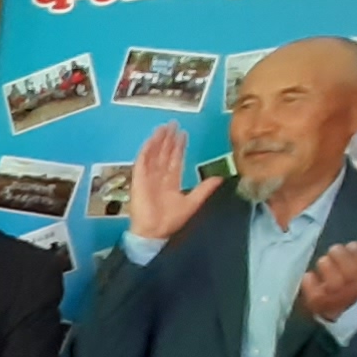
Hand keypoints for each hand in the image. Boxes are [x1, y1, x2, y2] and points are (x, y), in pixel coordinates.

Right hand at [128, 124, 222, 242]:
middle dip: (169, 139)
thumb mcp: (192, 203)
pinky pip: (142, 161)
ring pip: (154, 154)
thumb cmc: (171, 221)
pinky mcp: (138, 179)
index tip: (183, 135)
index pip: (175, 160)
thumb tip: (219, 178)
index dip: (179, 148)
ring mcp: (148, 177)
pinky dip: (146, 150)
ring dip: (158, 141)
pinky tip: (151, 140)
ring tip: (163, 127)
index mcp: (171, 183)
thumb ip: (204, 189)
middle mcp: (159, 177)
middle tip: (173, 124)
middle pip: (164, 154)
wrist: (154, 232)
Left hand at [298, 221, 356, 321]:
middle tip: (335, 256)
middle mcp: (354, 286)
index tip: (352, 247)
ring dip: (324, 265)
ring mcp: (334, 295)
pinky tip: (312, 279)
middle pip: (341, 257)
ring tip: (324, 268)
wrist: (336, 312)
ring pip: (326, 268)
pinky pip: (310, 281)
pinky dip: (309, 280)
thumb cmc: (353, 281)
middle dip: (337, 254)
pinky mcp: (316, 301)